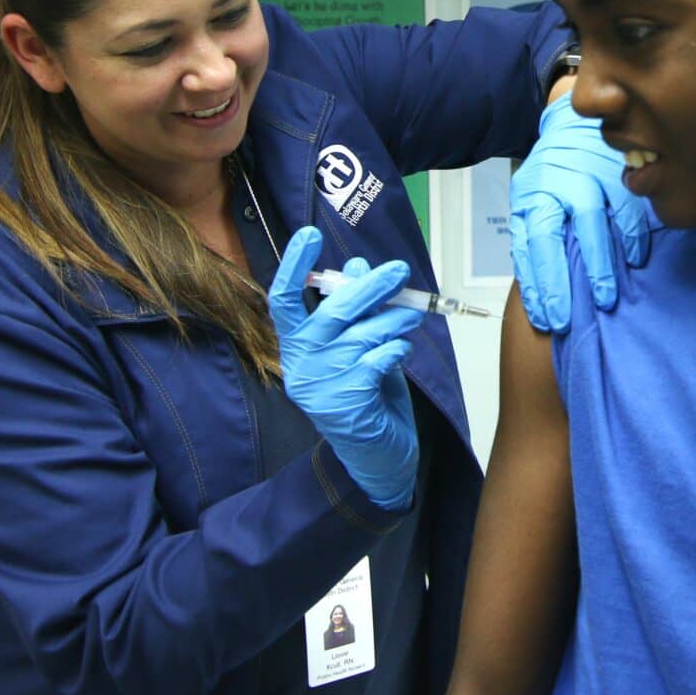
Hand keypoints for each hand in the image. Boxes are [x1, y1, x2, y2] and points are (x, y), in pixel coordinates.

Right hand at [267, 227, 421, 509]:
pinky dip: (395, 351)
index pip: (284, 301)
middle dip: (370, 288)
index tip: (308, 235)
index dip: (294, 267)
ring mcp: (320, 388)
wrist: (377, 459)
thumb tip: (358, 266)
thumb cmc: (367, 397)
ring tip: (412, 315)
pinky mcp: (346, 405)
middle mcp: (301, 367)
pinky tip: (400, 353)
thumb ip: (356, 311)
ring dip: (393, 321)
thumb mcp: (360, 347)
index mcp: (296, 348)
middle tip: (399, 271)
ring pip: (362, 336)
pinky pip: (376, 361)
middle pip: (332, 313)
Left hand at [508, 95, 652, 332]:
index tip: (547, 318)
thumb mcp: (530, 201)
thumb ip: (531, 239)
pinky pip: (628, 207)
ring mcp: (588, 175)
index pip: (530, 243)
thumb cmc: (551, 174)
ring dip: (599, 263)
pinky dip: (632, 236)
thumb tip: (537, 292)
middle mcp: (556, 184)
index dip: (538, 283)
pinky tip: (635, 260)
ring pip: (592, 220)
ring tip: (606, 298)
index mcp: (532, 194)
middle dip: (562, 280)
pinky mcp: (617, 171)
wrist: (574, 123)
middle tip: (571, 319)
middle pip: (556, 233)